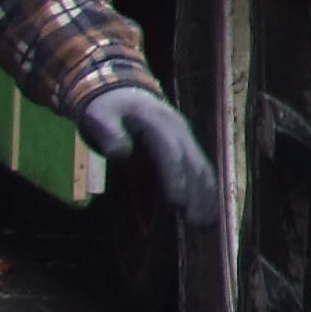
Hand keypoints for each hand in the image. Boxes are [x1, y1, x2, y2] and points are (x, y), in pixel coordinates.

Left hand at [80, 85, 216, 225]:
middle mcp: (178, 129)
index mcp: (157, 122)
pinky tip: (210, 208)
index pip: (170, 152)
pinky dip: (207, 188)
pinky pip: (200, 167)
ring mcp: (185, 137)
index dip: (175, 177)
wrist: (121, 88)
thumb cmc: (108, 107)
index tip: (178, 203)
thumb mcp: (100, 116)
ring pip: (201, 166)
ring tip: (208, 222)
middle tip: (199, 223)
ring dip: (207, 194)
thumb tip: (122, 155)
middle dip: (197, 193)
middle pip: (192, 163)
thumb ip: (109, 134)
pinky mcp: (186, 145)